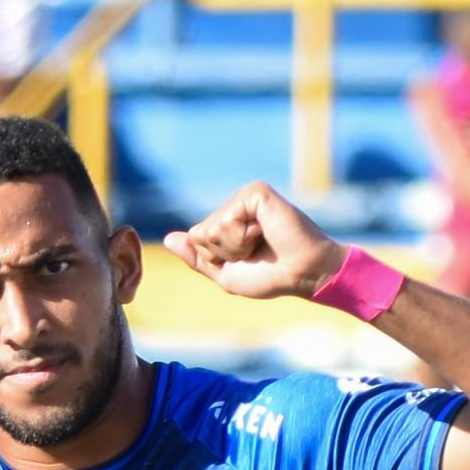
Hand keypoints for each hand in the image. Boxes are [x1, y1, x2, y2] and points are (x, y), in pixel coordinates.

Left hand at [167, 182, 344, 301]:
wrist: (302, 274)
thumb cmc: (270, 276)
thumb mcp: (224, 274)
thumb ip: (196, 258)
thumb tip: (168, 239)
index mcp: (227, 222)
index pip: (195, 240)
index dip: (215, 259)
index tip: (246, 259)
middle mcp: (235, 205)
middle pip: (200, 234)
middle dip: (223, 253)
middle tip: (255, 252)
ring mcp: (245, 196)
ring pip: (211, 229)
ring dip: (235, 246)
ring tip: (262, 242)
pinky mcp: (255, 193)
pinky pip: (226, 220)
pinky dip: (242, 236)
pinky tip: (265, 232)